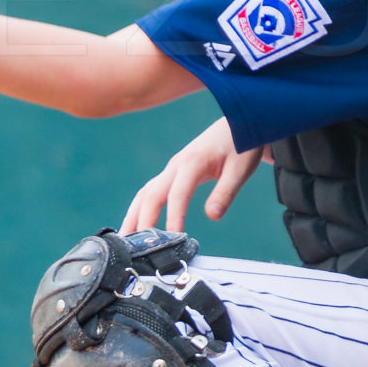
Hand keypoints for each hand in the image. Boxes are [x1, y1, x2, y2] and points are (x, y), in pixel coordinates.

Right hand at [120, 118, 267, 233]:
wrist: (239, 119)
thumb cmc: (241, 143)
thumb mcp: (241, 169)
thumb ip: (225, 192)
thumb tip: (212, 216)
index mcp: (192, 162)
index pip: (177, 194)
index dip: (172, 216)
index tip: (173, 238)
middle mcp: (176, 165)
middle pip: (151, 194)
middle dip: (142, 220)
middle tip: (136, 247)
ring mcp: (172, 168)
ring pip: (146, 193)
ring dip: (134, 215)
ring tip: (125, 239)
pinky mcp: (173, 172)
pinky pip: (151, 191)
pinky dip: (141, 207)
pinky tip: (138, 223)